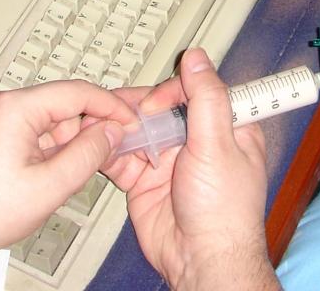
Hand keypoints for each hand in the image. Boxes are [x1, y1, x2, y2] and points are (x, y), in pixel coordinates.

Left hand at [0, 81, 134, 274]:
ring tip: (50, 181)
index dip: (110, 107)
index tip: (128, 120)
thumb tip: (109, 132)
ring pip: (35, 119)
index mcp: (11, 107)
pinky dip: (32, 148)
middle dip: (79, 131)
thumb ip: (88, 154)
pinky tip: (30, 178)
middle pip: (55, 105)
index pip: (75, 92)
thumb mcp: (49, 188)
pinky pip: (14, 129)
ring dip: (54, 144)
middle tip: (96, 158)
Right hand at [107, 49, 277, 290]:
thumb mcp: (218, 145)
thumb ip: (206, 99)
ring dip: (118, 126)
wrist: (201, 261)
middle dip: (136, 107)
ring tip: (96, 121)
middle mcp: (197, 141)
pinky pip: (122, 157)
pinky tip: (94, 143)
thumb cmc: (224, 212)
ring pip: (138, 130)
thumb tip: (198, 58)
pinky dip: (107, 150)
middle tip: (112, 107)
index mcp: (225, 127)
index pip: (194, 91)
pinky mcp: (145, 181)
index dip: (171, 91)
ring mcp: (169, 161)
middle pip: (161, 108)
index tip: (154, 102)